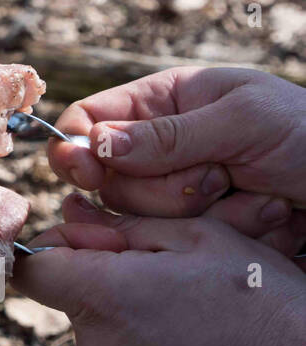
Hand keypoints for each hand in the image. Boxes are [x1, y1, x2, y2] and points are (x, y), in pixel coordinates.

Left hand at [13, 194, 305, 345]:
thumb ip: (123, 225)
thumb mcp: (198, 235)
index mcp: (104, 297)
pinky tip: (193, 335)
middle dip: (99, 274)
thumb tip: (74, 217)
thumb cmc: (265, 299)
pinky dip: (143, 342)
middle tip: (162, 266)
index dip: (50, 246)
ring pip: (95, 328)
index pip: (29, 268)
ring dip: (124, 309)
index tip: (85, 238)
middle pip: (67, 296)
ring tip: (189, 305)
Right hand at [47, 67, 305, 218]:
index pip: (89, 121)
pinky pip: (184, 244)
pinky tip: (268, 219)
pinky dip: (230, 234)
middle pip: (109, 180)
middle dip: (162, 189)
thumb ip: (169, 136)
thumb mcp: (246, 122)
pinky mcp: (201, 229)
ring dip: (204, 213)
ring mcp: (181, 190)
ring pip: (143, 218)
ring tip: (257, 197)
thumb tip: (96, 144)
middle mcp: (161, 146)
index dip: (76, 149)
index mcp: (163, 101)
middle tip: (218, 180)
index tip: (88, 174)